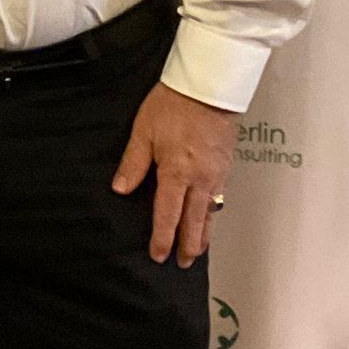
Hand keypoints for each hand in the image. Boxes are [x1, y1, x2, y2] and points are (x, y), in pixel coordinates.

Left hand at [112, 81, 238, 264]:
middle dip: (188, 245)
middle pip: (194, 221)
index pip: (168, 215)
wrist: (210, 86)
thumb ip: (133, 163)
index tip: (158, 255)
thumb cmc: (175, 103)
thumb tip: (121, 188)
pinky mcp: (227, 165)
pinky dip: (214, 213)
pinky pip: (220, 197)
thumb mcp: (144, 131)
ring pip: (210, 213)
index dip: (162, 238)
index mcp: (176, 173)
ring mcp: (217, 173)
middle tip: (183, 263)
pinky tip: (210, 216)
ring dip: (204, 234)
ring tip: (198, 250)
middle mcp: (199, 179)